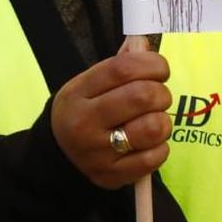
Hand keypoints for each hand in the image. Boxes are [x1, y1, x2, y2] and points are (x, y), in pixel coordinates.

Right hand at [50, 49, 172, 189]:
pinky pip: (155, 157)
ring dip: (163, 122)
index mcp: (78, 93)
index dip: (152, 64)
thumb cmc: (85, 110)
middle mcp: (84, 123)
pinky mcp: (111, 176)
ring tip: (154, 121)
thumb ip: (120, 64)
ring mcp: (97, 153)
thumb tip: (145, 45)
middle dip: (161, 93)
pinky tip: (149, 144)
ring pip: (153, 128)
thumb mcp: (90, 84)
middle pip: (142, 96)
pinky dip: (160, 148)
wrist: (58, 154)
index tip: (160, 69)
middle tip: (158, 97)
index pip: (123, 68)